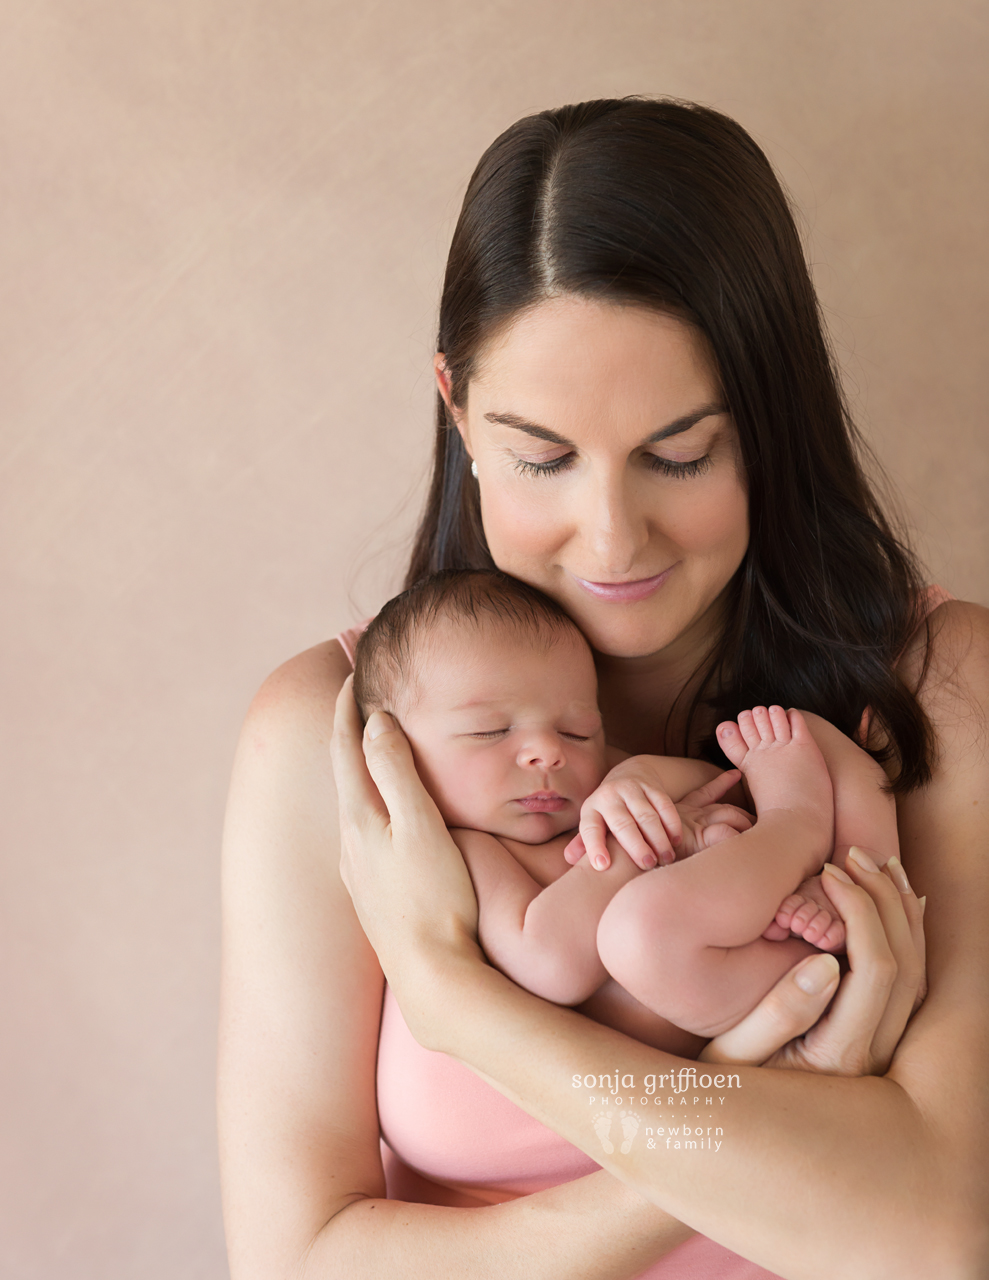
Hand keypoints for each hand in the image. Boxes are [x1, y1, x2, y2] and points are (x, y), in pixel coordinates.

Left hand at [330, 677, 481, 1003]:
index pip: (347, 746)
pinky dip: (370, 802)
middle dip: (349, 732)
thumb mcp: (421, 826)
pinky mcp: (371, 893)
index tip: (353, 674)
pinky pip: (364, 831)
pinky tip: (383, 815)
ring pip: (353, 803)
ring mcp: (358, 870)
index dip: (349, 708)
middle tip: (357, 698)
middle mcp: (351, 841)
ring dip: (359, 768)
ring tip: (371, 747)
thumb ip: (396, 771)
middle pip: (344, 772)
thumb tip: (375, 721)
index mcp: (360, 817)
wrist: (434, 976)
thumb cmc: (435, 898)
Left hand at [564, 763, 743, 869]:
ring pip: (646, 815)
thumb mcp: (594, 823)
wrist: (628, 774)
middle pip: (622, 823)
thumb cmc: (609, 812)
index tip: (602, 866)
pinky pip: (664, 805)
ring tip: (666, 858)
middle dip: (635, 845)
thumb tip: (569, 860)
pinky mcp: (652, 786)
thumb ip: (583, 842)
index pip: (589, 829)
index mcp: (591, 809)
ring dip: (658, 838)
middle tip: (647, 865)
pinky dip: (672, 824)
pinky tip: (676, 841)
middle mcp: (609, 796)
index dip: (594, 847)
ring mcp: (631, 789)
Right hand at [700, 847, 926, 1073]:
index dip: (860, 910)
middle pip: (906, 964)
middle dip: (884, 900)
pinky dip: (909, 935)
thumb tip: (825, 964)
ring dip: (903, 912)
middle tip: (853, 856)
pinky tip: (902, 902)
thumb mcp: (732, 1054)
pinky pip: (911, 982)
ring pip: (917, 972)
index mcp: (840, 1055)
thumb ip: (779, 1013)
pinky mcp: (878, 1039)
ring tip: (882, 864)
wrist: (731, 1124)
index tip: (827, 875)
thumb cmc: (721, 1085)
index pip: (875, 969)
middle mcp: (874, 1055)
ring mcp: (882, 1049)